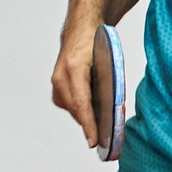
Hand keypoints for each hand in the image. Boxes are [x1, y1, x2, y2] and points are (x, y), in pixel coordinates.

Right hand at [50, 26, 99, 149]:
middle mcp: (61, 76)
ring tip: (102, 125)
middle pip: (76, 110)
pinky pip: (70, 105)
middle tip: (106, 141)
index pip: (81, 102)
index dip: (88, 124)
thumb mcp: (109, 61)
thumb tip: (114, 110)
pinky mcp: (57, 87)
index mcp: (74, 68)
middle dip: (90, 126)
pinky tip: (92, 109)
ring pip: (73, 109)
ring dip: (86, 117)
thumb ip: (109, 84)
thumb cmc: (97, 43)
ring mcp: (56, 82)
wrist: (80, 30)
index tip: (93, 141)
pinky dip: (81, 109)